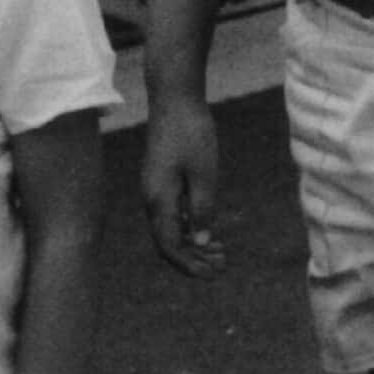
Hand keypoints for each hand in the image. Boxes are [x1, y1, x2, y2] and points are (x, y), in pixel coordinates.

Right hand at [140, 94, 225, 276]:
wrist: (174, 98)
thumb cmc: (191, 132)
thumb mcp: (204, 173)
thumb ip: (201, 208)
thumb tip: (200, 242)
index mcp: (158, 200)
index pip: (169, 247)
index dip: (189, 265)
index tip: (212, 275)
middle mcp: (151, 198)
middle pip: (168, 242)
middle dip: (193, 259)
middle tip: (222, 267)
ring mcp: (154, 188)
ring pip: (170, 228)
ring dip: (193, 243)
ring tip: (220, 252)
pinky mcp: (161, 179)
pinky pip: (172, 212)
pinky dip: (189, 225)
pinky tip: (209, 228)